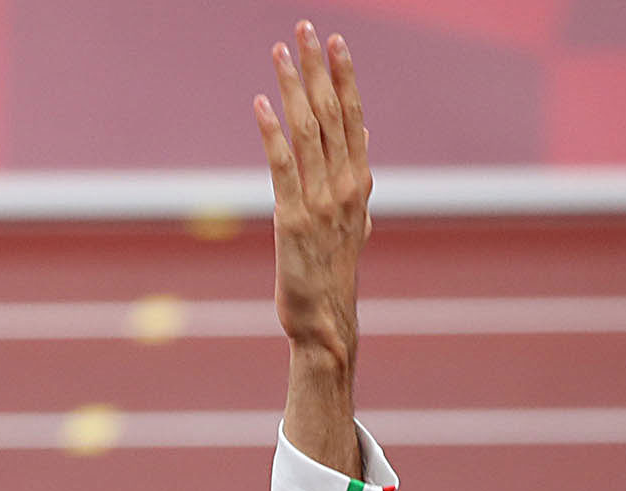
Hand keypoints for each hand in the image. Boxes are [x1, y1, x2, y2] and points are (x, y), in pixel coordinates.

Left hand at [254, 22, 368, 474]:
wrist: (326, 326)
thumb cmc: (332, 278)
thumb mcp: (352, 227)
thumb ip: (355, 189)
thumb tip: (363, 155)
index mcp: (359, 185)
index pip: (353, 118)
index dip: (344, 77)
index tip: (334, 42)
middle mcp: (345, 187)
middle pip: (331, 114)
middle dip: (318, 68)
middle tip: (305, 28)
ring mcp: (321, 203)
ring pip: (309, 132)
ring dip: (294, 88)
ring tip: (281, 51)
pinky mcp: (293, 221)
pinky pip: (283, 168)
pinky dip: (273, 134)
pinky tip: (261, 104)